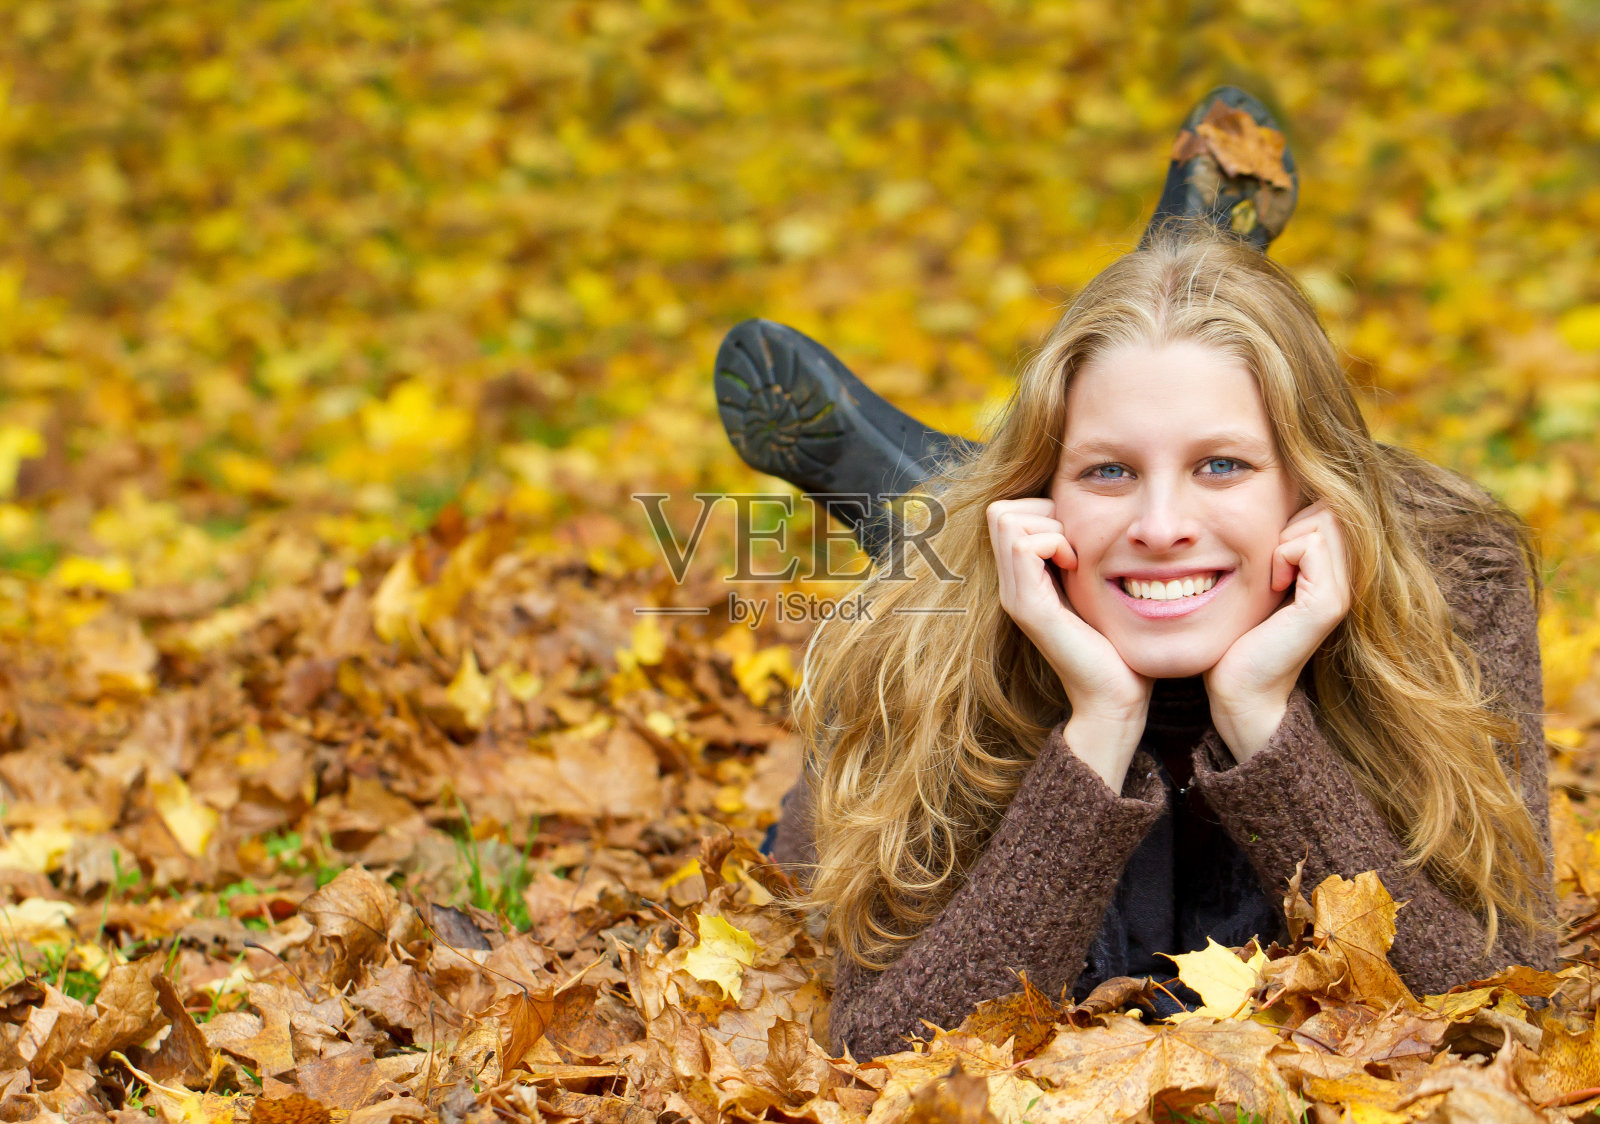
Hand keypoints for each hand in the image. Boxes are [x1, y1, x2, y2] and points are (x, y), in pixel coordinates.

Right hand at [987, 499, 1152, 785]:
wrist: (1114, 697)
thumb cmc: (1117, 646)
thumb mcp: (1094, 591)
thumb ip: (1082, 559)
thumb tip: (1092, 521)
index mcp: (1024, 581)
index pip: (1007, 515)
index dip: (1043, 511)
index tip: (1076, 539)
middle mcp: (1011, 586)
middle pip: (1000, 512)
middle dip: (1043, 511)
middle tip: (1075, 543)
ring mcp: (1016, 596)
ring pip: (1007, 521)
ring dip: (1050, 526)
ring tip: (1076, 556)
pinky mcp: (1029, 607)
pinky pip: (1025, 546)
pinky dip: (1055, 542)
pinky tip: (1078, 567)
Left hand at [1203, 500, 1352, 761]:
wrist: (1240, 689)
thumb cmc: (1238, 635)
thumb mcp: (1259, 581)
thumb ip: (1277, 548)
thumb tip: (1273, 501)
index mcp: (1334, 573)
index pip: (1331, 508)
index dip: (1296, 517)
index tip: (1270, 554)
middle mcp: (1348, 580)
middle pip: (1332, 508)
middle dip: (1293, 522)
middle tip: (1270, 561)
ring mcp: (1342, 592)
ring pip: (1325, 519)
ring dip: (1286, 537)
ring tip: (1272, 574)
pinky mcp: (1328, 603)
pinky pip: (1311, 545)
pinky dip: (1283, 553)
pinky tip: (1273, 584)